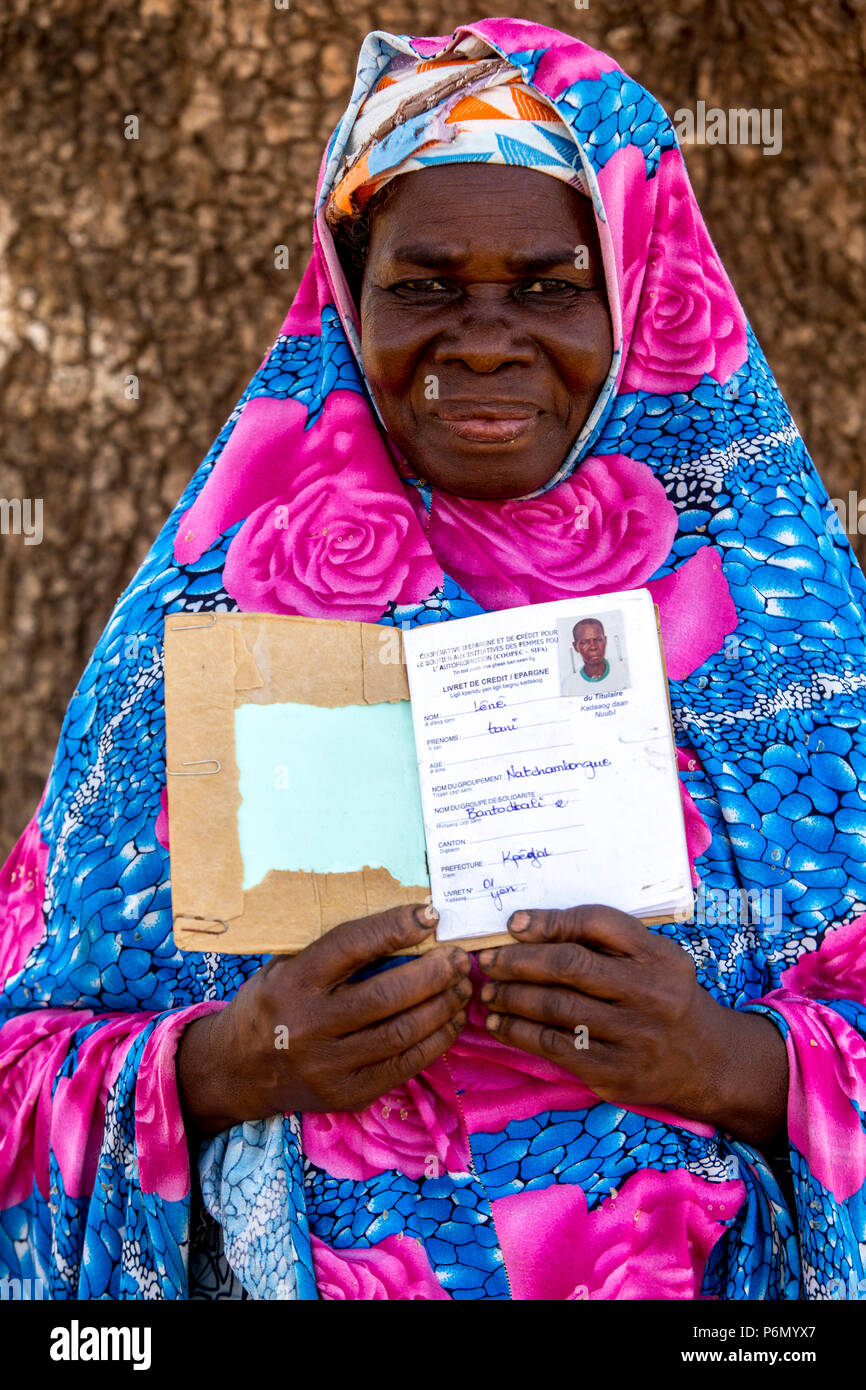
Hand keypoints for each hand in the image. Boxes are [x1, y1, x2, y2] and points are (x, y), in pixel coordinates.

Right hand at [176, 903, 471, 1133]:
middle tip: (460, 957)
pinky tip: (451, 1020)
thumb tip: (404, 925)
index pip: (351, 946)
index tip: (429, 915)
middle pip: (387, 996)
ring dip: (443, 1006)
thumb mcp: (286, 966)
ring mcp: (328, 1066)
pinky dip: (436, 1040)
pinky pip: (404, 1066)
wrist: (237, 1070)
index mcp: (292, 982)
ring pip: (402, 1033)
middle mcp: (308, 1026)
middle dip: (434, 973)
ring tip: (463, 986)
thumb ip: (334, 953)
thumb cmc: (272, 1003)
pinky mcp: (347, 1094)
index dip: (394, 928)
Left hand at [477, 905, 787, 1146]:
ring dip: (511, 997)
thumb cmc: (664, 998)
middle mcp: (650, 992)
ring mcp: (634, 1036)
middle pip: (570, 965)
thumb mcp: (653, 959)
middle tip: (488, 961)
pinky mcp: (615, 1072)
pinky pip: (555, 1047)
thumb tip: (526, 927)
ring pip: (556, 1008)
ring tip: (487, 992)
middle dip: (519, 961)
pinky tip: (499, 1023)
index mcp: (658, 956)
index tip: (514, 924)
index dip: (550, 921)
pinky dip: (519, 1032)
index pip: (597, 923)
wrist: (707, 1061)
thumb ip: (605, 940)